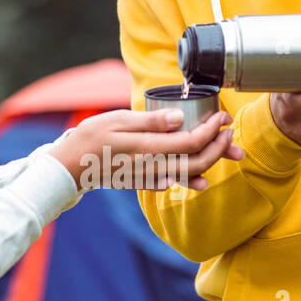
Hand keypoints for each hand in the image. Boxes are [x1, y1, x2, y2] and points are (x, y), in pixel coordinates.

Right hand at [48, 108, 244, 192]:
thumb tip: (180, 118)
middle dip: (220, 148)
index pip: (191, 141)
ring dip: (211, 164)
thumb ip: (151, 121)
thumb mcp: (119, 120)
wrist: (70, 166)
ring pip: (189, 175)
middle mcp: (153, 166)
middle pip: (197, 161)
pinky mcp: (143, 183)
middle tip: (230, 133)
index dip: (212, 130)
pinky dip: (190, 181)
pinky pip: (172, 184)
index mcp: (149, 147)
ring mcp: (149, 177)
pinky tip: (201, 178)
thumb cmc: (91, 137)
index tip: (222, 117)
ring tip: (227, 152)